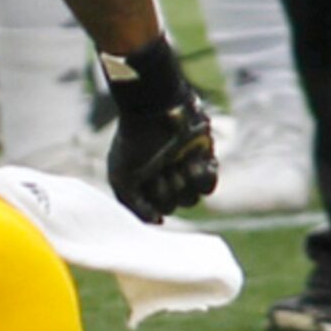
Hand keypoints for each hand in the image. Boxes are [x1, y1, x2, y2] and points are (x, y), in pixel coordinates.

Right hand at [102, 40, 218, 221]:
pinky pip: (209, 183)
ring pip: (193, 198)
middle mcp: (164, 179)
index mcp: (144, 186)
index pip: (156, 211)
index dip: (155, 202)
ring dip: (187, 184)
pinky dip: (203, 177)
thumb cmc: (133, 141)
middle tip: (164, 168)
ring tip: (181, 163)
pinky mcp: (203, 159)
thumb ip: (135, 205)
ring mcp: (184, 170)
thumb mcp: (122, 177)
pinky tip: (196, 163)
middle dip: (170, 190)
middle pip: (175, 205)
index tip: (150, 181)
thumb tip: (158, 221)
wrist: (155, 108)